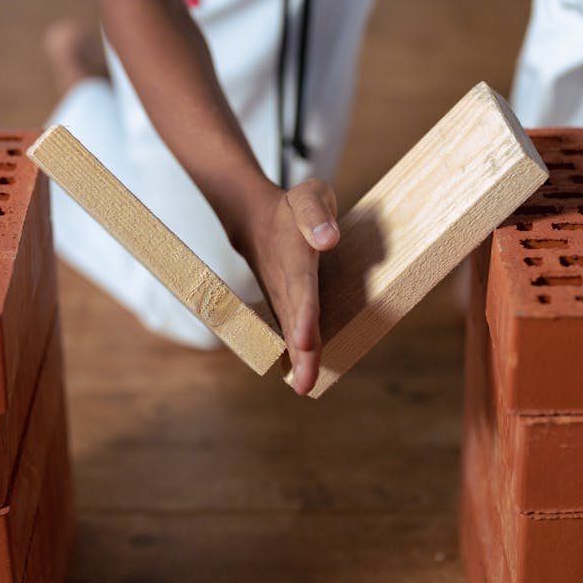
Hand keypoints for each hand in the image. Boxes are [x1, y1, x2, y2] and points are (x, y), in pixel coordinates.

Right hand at [237, 179, 339, 395]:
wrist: (253, 219)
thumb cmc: (291, 207)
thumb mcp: (308, 195)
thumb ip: (317, 214)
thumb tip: (329, 239)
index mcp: (293, 254)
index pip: (302, 287)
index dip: (305, 315)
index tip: (307, 340)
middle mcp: (285, 281)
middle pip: (295, 319)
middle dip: (301, 350)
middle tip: (304, 383)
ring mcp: (281, 295)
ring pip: (290, 330)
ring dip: (298, 359)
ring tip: (304, 387)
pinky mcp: (284, 305)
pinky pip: (290, 331)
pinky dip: (295, 355)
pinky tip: (303, 379)